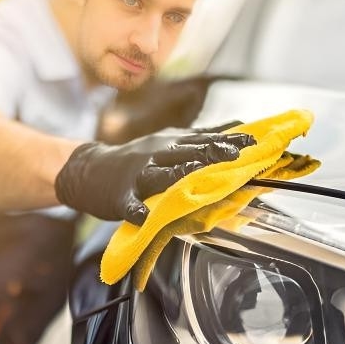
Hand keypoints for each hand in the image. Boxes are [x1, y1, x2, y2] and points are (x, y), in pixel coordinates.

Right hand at [55, 126, 254, 224]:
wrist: (90, 170)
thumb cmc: (137, 159)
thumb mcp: (168, 142)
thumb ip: (201, 139)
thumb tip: (239, 127)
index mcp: (171, 143)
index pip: (205, 139)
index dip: (229, 140)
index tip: (253, 142)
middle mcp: (157, 154)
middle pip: (187, 152)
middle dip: (212, 153)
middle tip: (236, 157)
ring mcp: (139, 175)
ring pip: (162, 175)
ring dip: (180, 177)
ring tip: (198, 180)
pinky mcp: (121, 196)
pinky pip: (130, 204)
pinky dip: (137, 210)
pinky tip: (144, 216)